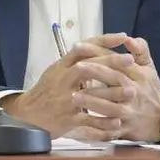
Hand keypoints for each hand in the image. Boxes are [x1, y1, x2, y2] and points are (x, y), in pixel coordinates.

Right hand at [1, 32, 136, 139]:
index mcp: (61, 66)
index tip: (123, 37)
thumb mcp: (56, 71)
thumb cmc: (46, 92)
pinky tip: (118, 122)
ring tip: (131, 91)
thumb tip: (94, 47)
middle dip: (110, 63)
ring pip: (91, 94)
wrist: (28, 116)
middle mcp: (62, 80)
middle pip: (87, 67)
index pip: (82, 48)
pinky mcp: (67, 119)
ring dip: (112, 93)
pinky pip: (89, 121)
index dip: (103, 41)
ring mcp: (65, 100)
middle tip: (130, 60)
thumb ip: (73, 61)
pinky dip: (104, 122)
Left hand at [71, 36, 159, 142]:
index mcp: (139, 75)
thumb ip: (141, 51)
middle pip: (114, 80)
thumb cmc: (150, 89)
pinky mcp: (125, 129)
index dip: (99, 53)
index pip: (118, 61)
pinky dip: (96, 128)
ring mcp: (130, 112)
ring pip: (110, 107)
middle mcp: (134, 92)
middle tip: (76, 68)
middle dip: (95, 73)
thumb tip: (128, 38)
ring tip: (74, 96)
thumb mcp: (149, 68)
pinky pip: (109, 130)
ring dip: (92, 102)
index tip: (79, 47)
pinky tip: (81, 123)